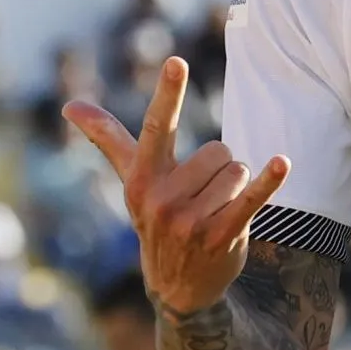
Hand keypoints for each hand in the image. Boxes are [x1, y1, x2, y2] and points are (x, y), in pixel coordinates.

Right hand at [63, 57, 289, 314]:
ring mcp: (191, 221)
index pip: (156, 126)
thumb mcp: (131, 180)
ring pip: (237, 170)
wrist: (177, 287)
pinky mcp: (222, 236)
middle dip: (220, 168)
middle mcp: (163, 199)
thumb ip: (107, 138)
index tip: (177, 61)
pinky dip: (268, 180)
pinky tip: (281, 164)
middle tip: (203, 195)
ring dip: (237, 185)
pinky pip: (251, 197)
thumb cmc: (154, 218)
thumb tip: (70, 105)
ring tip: (217, 210)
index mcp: (142, 178)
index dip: (168, 93)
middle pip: (217, 150)